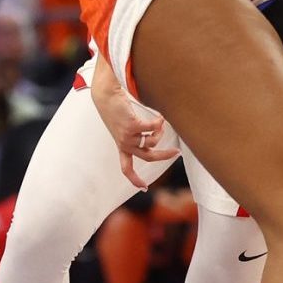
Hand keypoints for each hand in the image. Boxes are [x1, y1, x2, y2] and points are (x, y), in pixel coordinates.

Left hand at [80, 56, 179, 188]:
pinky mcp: (132, 126)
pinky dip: (159, 122)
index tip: (144, 188)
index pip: (126, 168)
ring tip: (159, 122)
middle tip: (177, 152)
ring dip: (160, 132)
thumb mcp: (124, 125)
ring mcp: (127, 136)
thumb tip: (157, 133)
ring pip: (153, 142)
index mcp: (121, 146)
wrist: (105, 94)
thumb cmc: (115, 107)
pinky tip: (159, 116)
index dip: (135, 179)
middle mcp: (124, 143)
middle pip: (148, 158)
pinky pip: (153, 128)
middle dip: (165, 156)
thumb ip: (137, 133)